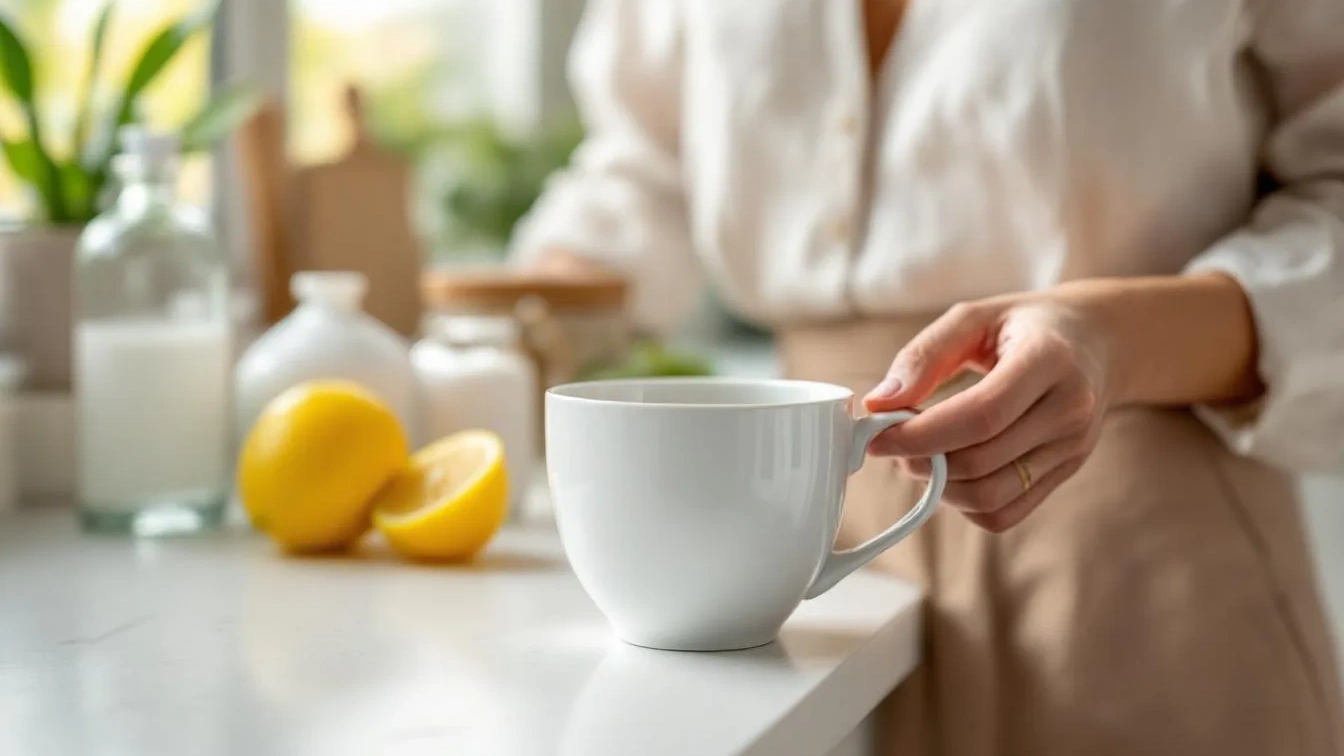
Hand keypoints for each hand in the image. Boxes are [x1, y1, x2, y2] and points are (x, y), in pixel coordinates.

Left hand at [863, 296, 1112, 531]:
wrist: (1099, 342)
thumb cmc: (1025, 325)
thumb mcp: (973, 318)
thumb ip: (923, 356)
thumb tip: (879, 403)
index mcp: (1049, 360)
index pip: (981, 415)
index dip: (921, 434)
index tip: (876, 435)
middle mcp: (1070, 409)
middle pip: (980, 461)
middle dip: (920, 460)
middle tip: (891, 441)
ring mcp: (1072, 448)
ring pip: (990, 496)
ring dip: (939, 485)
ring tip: (920, 454)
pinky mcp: (1065, 473)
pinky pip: (1005, 513)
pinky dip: (965, 502)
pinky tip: (952, 470)